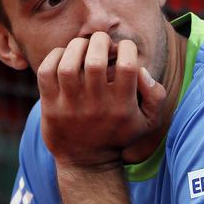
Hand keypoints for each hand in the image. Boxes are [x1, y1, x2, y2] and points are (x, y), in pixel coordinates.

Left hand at [37, 31, 166, 168]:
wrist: (86, 162)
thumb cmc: (119, 134)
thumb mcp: (149, 122)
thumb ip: (157, 95)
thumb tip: (142, 70)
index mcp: (122, 106)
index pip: (127, 66)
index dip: (126, 48)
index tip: (122, 49)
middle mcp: (96, 106)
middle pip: (95, 60)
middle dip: (100, 42)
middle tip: (100, 42)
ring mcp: (71, 107)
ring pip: (69, 65)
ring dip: (76, 47)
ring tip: (83, 47)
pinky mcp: (51, 106)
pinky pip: (47, 72)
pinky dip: (55, 56)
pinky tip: (64, 56)